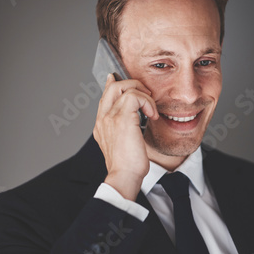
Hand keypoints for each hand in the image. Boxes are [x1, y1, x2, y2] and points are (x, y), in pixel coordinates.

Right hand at [92, 73, 158, 200]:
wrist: (124, 176)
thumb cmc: (126, 165)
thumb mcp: (120, 144)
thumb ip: (121, 129)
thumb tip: (132, 120)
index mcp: (101, 123)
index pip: (105, 95)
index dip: (112, 83)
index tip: (116, 77)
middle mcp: (103, 117)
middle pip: (113, 86)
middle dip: (132, 84)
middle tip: (146, 94)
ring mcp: (110, 117)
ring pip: (125, 88)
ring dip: (144, 96)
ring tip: (151, 109)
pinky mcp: (122, 118)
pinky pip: (135, 97)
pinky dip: (147, 102)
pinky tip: (152, 115)